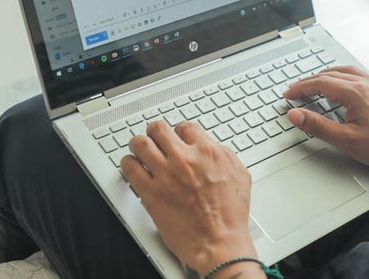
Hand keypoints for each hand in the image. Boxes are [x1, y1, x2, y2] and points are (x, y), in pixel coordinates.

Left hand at [121, 121, 256, 275]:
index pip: (185, 127)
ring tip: (139, 149)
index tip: (176, 137)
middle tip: (155, 139)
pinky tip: (132, 167)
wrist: (218, 242)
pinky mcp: (151, 194)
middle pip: (158, 129)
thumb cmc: (230, 215)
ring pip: (140, 144)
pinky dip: (128, 164)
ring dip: (138, 144)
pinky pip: (130, 169)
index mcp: (207, 152)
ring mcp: (165, 175)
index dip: (179, 131)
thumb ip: (225, 155)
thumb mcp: (240, 175)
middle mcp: (184, 159)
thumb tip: (213, 147)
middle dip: (155, 133)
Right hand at [283, 66, 368, 173]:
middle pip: (330, 75)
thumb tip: (296, 115)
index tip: (288, 95)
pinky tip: (340, 84)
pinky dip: (341, 76)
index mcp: (356, 93)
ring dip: (325, 76)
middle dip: (309, 81)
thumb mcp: (346, 140)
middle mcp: (366, 84)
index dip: (301, 88)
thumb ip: (318, 126)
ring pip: (344, 71)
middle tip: (295, 90)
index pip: (320, 84)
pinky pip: (357, 75)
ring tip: (312, 83)